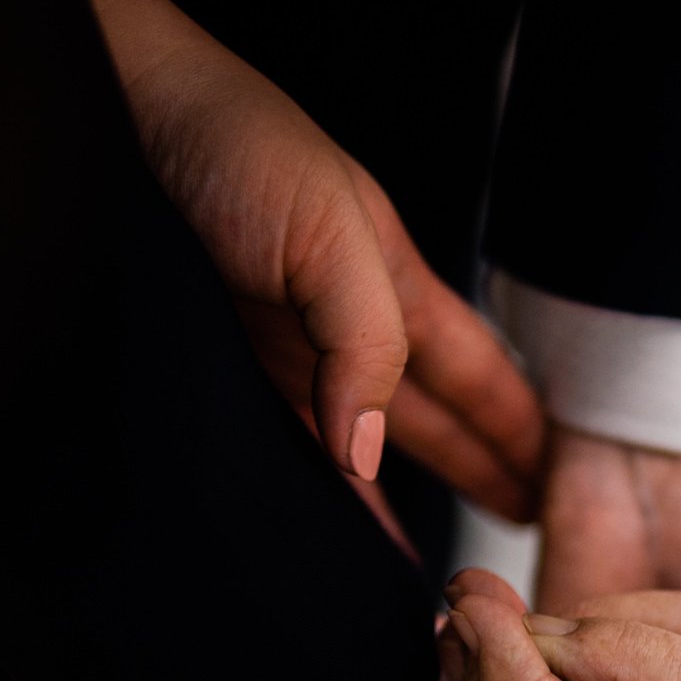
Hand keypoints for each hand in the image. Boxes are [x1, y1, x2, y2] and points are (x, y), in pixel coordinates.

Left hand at [66, 0, 543, 518]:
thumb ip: (365, 344)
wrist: (122, 119)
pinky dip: (321, 497)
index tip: (558, 480)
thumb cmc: (236, 149)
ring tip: (437, 560)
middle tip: (527, 528)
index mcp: (395, 284)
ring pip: (365, 443)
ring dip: (403, 494)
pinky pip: (291, 453)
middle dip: (482, 468)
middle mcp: (348, 326)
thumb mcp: (330, 238)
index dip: (519, 427)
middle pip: (433, 416)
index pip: (477, 373)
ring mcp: (290, 355)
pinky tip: (336, 533)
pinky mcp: (230, 375)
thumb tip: (365, 453)